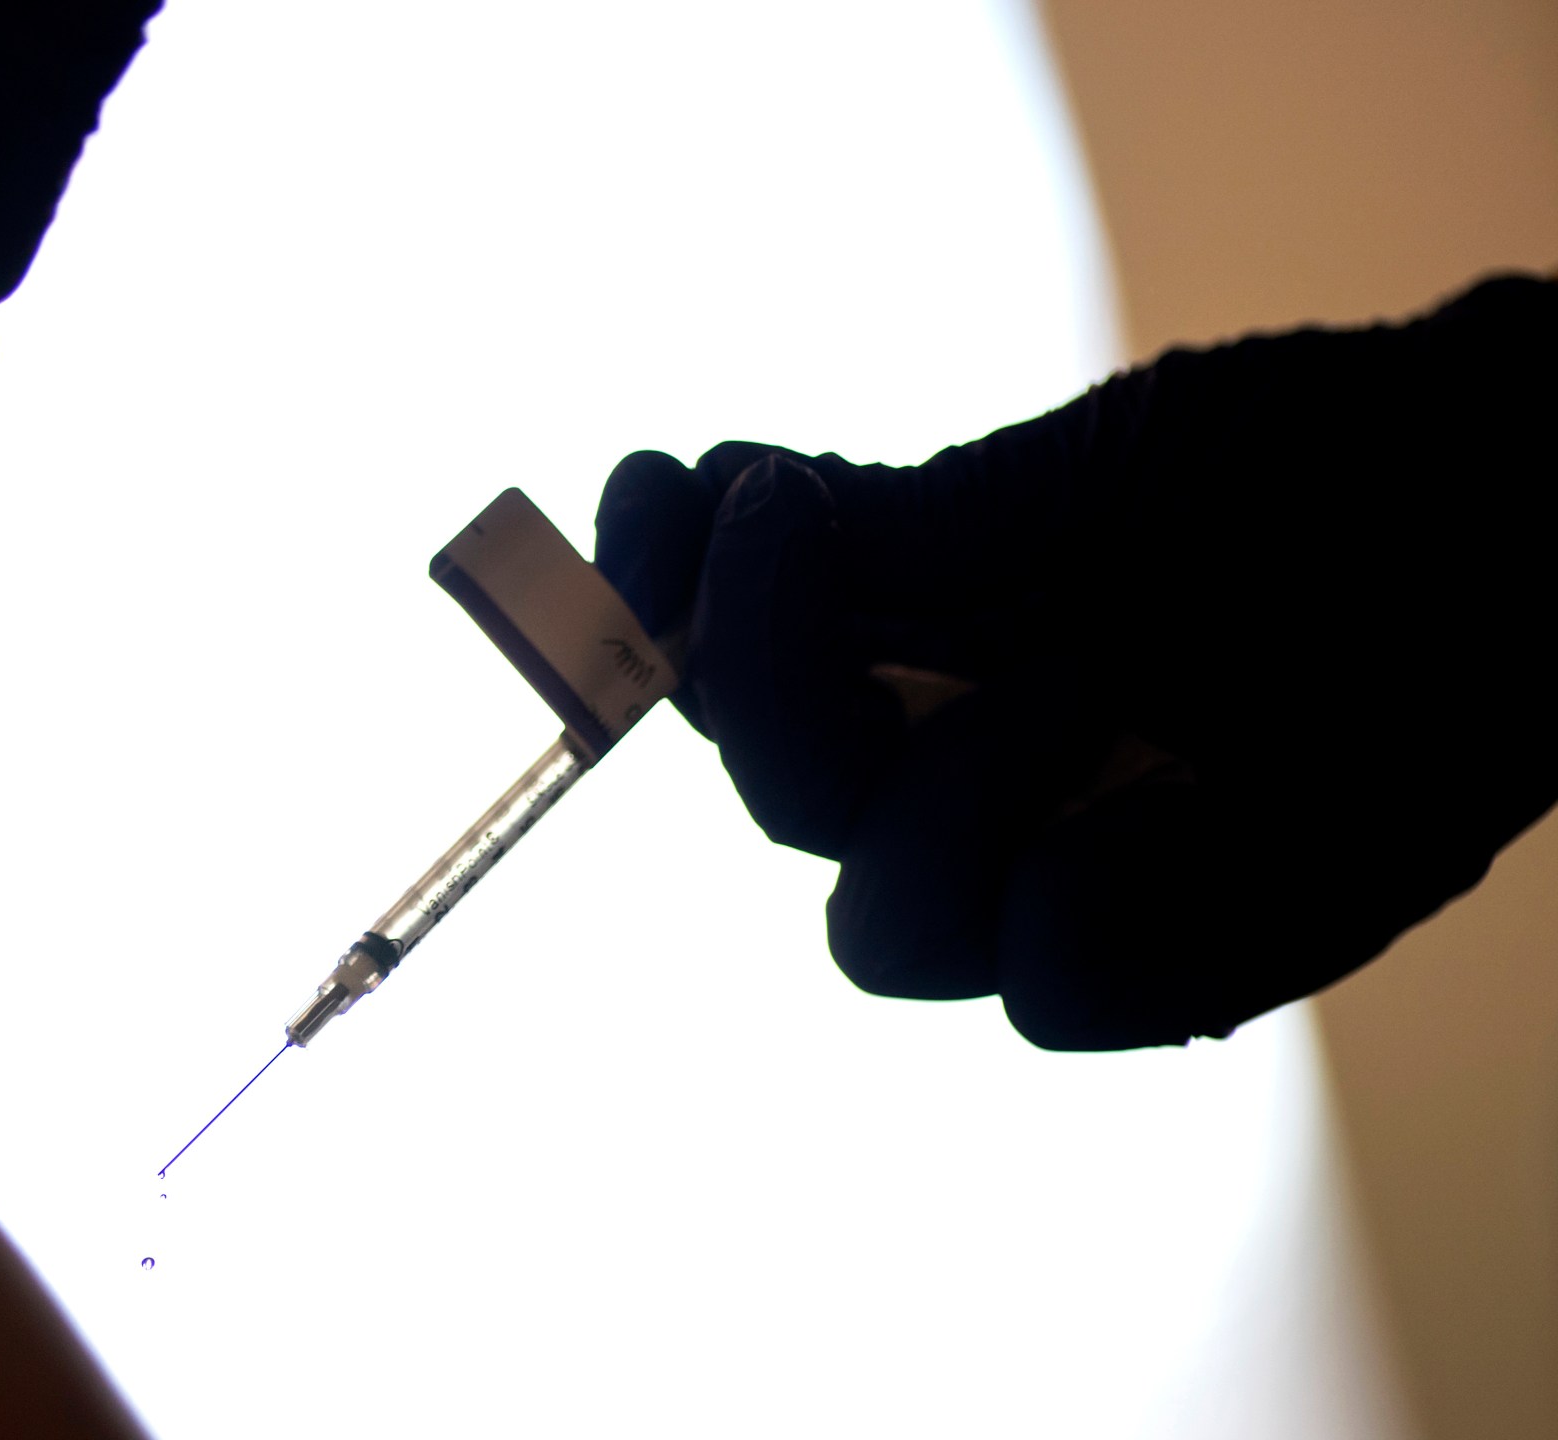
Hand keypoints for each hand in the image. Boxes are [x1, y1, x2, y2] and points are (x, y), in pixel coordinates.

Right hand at [594, 274, 1557, 1048]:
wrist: (1533, 508)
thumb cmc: (1318, 466)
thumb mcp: (1074, 475)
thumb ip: (879, 532)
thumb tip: (681, 508)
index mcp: (920, 650)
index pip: (729, 670)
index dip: (653, 606)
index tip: (651, 501)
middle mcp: (972, 764)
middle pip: (778, 809)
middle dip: (768, 689)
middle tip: (798, 540)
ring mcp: (1076, 862)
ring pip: (885, 927)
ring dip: (952, 796)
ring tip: (1087, 675)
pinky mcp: (1199, 951)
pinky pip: (1057, 981)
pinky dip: (1095, 888)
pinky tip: (1199, 789)